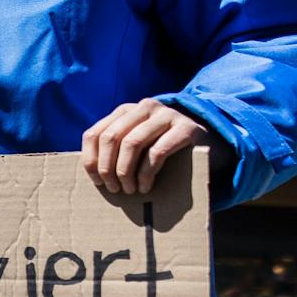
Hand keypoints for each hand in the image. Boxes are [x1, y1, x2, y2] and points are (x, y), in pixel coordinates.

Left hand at [80, 98, 211, 193]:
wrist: (206, 144)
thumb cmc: (162, 149)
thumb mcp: (135, 144)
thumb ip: (114, 149)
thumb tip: (90, 172)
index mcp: (125, 110)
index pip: (94, 134)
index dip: (91, 161)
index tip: (96, 182)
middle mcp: (144, 107)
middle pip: (111, 138)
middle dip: (107, 168)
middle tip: (113, 189)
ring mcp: (167, 114)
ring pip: (131, 143)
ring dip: (125, 172)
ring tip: (129, 190)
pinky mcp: (186, 128)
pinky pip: (157, 152)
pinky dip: (146, 173)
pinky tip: (145, 186)